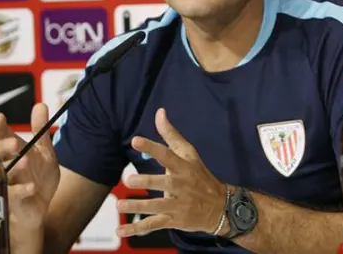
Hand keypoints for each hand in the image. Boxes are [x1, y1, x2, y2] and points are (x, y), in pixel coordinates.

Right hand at [0, 104, 59, 236]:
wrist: (41, 209)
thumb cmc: (37, 178)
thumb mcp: (44, 153)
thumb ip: (40, 130)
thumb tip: (40, 104)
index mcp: (10, 154)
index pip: (1, 138)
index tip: (0, 118)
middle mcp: (3, 168)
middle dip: (4, 148)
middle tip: (15, 144)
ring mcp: (4, 186)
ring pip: (3, 175)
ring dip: (14, 169)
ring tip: (25, 162)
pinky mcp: (10, 204)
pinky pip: (13, 197)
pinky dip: (22, 191)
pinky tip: (31, 187)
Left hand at [116, 108, 226, 237]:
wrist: (221, 207)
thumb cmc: (200, 176)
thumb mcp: (189, 154)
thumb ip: (171, 135)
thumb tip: (159, 112)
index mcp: (184, 167)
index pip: (167, 155)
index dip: (151, 147)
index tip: (135, 140)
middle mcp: (181, 186)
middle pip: (164, 183)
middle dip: (146, 182)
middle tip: (128, 180)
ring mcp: (178, 205)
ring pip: (157, 207)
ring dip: (138, 207)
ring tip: (121, 204)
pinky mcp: (175, 221)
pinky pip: (154, 225)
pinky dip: (137, 229)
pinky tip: (121, 230)